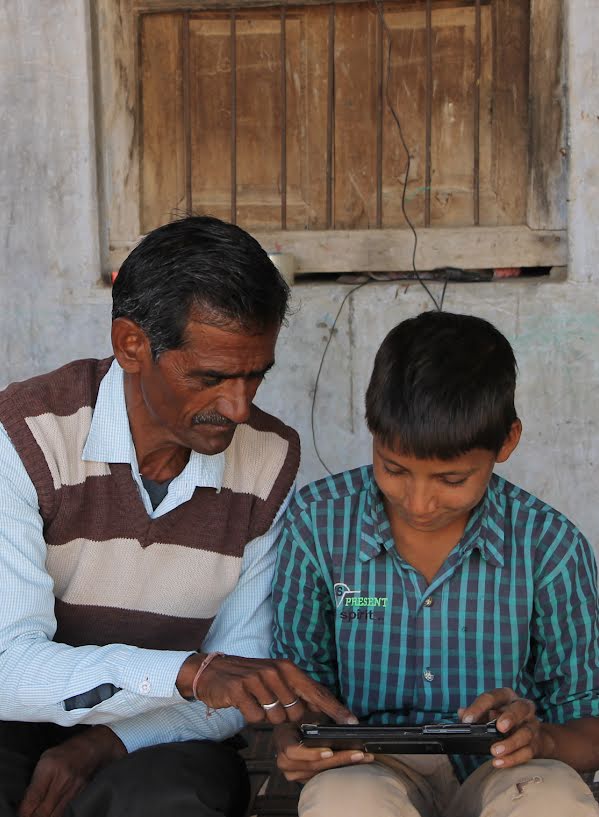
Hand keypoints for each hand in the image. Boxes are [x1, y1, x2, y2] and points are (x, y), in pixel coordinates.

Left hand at [18, 726, 125, 816]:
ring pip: (54, 814)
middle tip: (28, 816)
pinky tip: (49, 813)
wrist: (91, 749)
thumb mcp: (45, 759)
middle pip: (43, 810)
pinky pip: (62, 810)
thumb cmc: (65, 752)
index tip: (21, 813)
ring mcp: (71, 789)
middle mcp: (61, 780)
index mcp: (49, 767)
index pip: (33, 797)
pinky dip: (54, 814)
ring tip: (38, 815)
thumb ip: (36, 779)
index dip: (24, 810)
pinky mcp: (78, 795)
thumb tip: (27, 801)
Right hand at [177, 654, 357, 725]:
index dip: (335, 708)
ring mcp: (257, 680)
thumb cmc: (248, 678)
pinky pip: (256, 718)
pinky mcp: (240, 690)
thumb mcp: (275, 679)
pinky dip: (251, 717)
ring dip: (267, 717)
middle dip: (287, 717)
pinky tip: (244, 704)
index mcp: (288, 668)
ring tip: (256, 701)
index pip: (317, 691)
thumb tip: (321, 709)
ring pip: (276, 718)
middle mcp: (276, 671)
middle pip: (296, 712)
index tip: (352, 722)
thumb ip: (296, 692)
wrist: (212, 671)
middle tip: (270, 704)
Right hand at [274, 722, 373, 782]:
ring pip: (317, 775)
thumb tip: (351, 721)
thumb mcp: (309, 711)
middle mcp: (284, 760)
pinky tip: (353, 765)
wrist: (291, 728)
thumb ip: (327, 714)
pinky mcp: (302, 778)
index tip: (329, 752)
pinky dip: (336, 771)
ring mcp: (292, 772)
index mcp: (282, 740)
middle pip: (311, 766)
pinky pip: (319, 778)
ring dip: (341, 767)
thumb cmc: (300, 717)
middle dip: (337, 760)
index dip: (311, 753)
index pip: (293, 751)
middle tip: (358, 755)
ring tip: (362, 759)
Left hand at [459, 687, 547, 768]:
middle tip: (499, 727)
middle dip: (510, 717)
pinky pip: (527, 752)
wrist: (532, 734)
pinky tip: (499, 762)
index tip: (467, 720)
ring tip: (495, 751)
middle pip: (520, 708)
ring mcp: (531, 726)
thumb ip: (476, 713)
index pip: (493, 697)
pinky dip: (513, 758)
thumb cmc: (503, 719)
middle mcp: (523, 708)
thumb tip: (461, 713)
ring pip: (525, 733)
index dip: (479, 707)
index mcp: (507, 696)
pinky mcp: (535, 744)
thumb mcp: (488, 712)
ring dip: (510, 743)